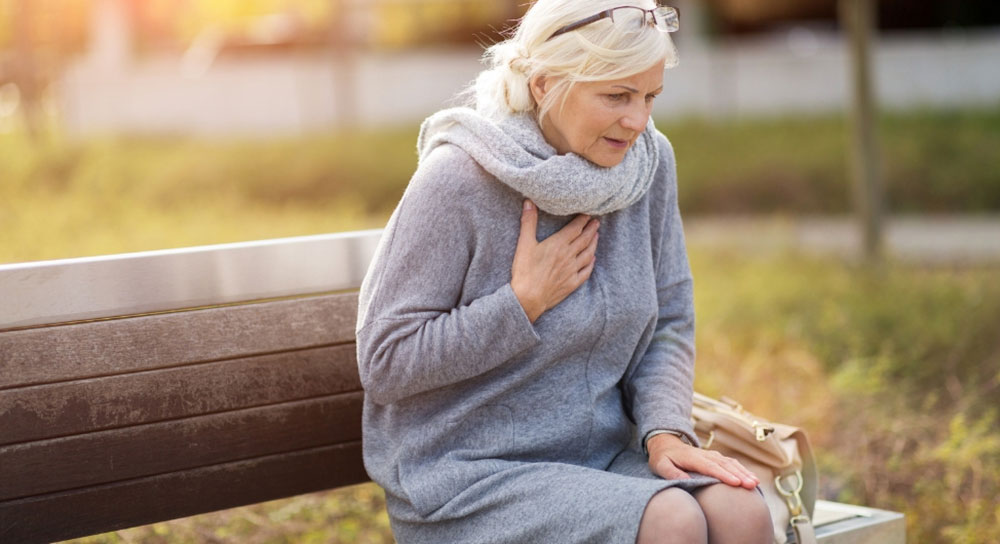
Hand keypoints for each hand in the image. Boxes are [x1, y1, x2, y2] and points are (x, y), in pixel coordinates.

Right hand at [511, 199, 598, 322]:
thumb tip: (529, 202)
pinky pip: (586, 271)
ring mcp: (572, 270)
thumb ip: (528, 222)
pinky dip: (591, 263)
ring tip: (596, 236)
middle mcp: (569, 255)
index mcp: (558, 244)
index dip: (583, 220)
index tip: (588, 214)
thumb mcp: (524, 244)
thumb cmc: (525, 271)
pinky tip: (592, 260)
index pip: (575, 228)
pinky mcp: (572, 283)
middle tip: (596, 222)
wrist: (528, 298)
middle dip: (591, 229)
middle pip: (584, 239)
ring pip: (588, 253)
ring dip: (593, 244)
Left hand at [646, 433, 760, 489]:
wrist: (665, 444)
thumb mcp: (660, 465)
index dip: (724, 475)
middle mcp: (705, 455)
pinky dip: (742, 470)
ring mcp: (712, 455)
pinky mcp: (716, 458)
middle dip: (740, 474)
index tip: (736, 483)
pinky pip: (731, 463)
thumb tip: (685, 481)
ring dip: (744, 472)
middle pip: (725, 465)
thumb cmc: (662, 458)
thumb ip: (671, 473)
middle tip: (751, 485)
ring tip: (755, 483)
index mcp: (693, 458)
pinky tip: (751, 478)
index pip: (710, 467)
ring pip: (731, 463)